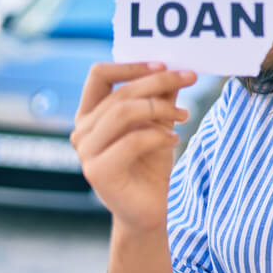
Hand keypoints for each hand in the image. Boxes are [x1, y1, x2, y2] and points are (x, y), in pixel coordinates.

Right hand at [71, 62, 196, 233]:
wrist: (151, 209)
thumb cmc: (152, 163)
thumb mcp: (159, 123)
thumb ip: (161, 97)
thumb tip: (177, 68)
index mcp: (91, 115)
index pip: (99, 75)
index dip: (131, 66)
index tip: (164, 64)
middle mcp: (82, 131)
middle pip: (121, 92)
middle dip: (159, 82)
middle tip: (191, 78)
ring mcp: (86, 152)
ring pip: (124, 112)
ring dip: (161, 108)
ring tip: (184, 116)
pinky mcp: (99, 171)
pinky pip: (133, 140)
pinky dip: (159, 136)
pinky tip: (174, 140)